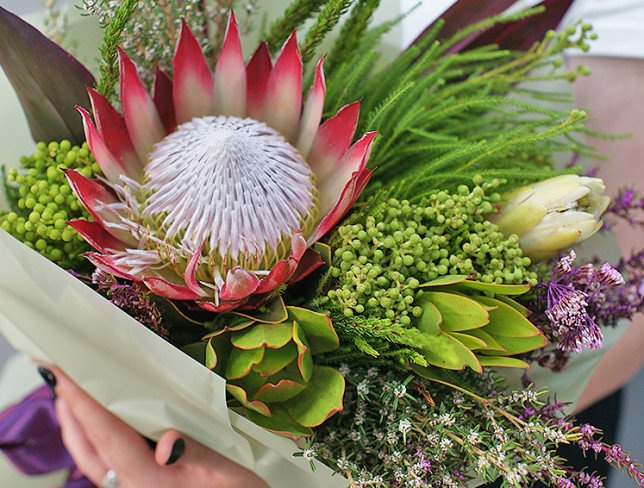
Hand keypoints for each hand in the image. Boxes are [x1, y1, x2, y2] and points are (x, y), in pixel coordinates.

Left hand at [49, 367, 268, 487]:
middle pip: (88, 447)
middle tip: (54, 370)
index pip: (110, 438)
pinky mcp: (142, 484)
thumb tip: (167, 443)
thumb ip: (200, 455)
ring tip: (67, 391)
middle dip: (70, 408)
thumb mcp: (231, 471)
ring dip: (75, 423)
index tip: (65, 375)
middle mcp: (134, 486)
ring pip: (90, 457)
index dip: (85, 406)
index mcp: (152, 482)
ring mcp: (135, 487)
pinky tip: (97, 421)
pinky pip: (103, 461)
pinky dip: (91, 436)